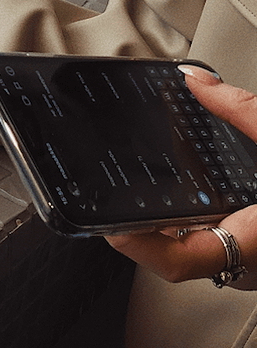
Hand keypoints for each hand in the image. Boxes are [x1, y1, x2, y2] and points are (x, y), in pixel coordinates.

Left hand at [105, 66, 256, 288]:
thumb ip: (243, 111)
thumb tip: (195, 81)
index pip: (179, 263)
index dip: (136, 246)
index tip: (107, 221)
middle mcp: (255, 266)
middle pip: (180, 260)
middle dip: (145, 232)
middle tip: (110, 199)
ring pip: (201, 257)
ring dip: (172, 229)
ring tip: (140, 194)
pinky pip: (222, 249)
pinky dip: (200, 226)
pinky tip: (189, 198)